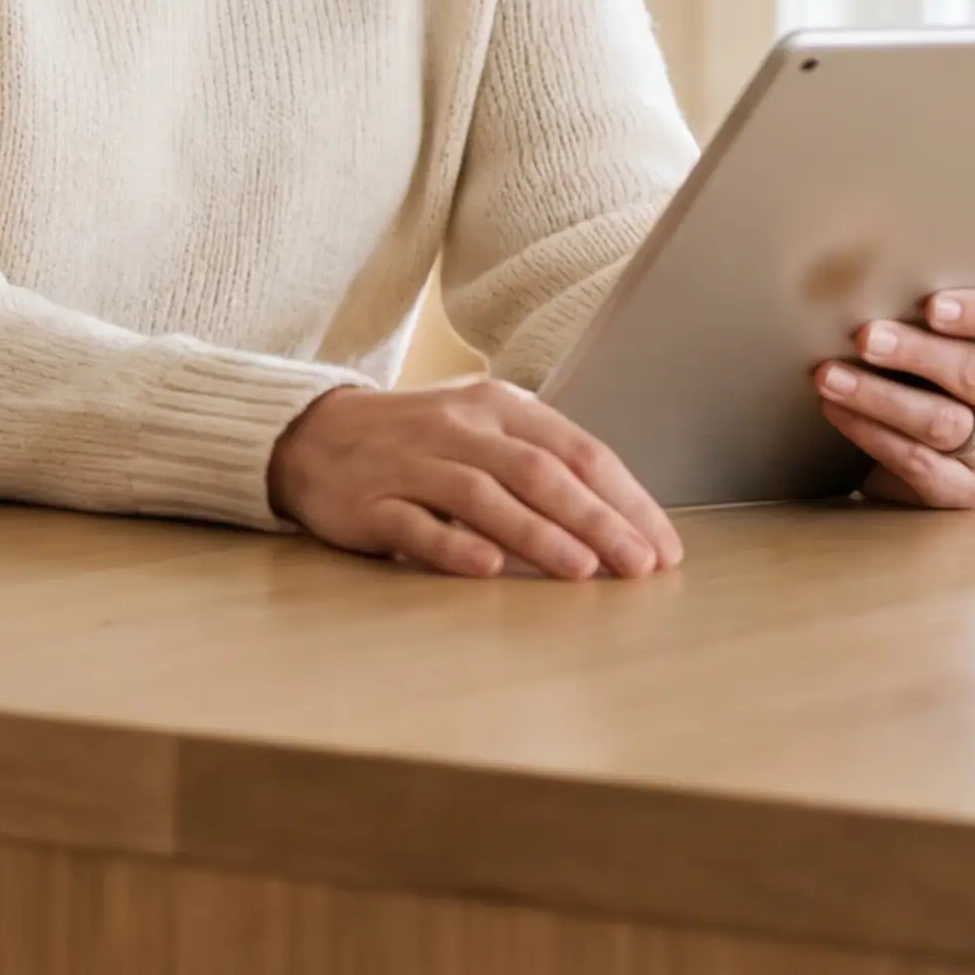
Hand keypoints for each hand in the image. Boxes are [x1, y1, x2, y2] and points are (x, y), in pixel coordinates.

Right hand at [266, 378, 680, 578]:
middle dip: (596, 520)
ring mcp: (410, 463)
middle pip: (538, 471)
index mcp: (498, 404)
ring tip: (583, 570)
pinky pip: (415, 523)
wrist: (311, 435)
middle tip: (639, 565)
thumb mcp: (484, 430)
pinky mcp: (368, 502)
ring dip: (537, 534)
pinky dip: (453, 545)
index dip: (625, 499)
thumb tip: (623, 522)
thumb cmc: (418, 442)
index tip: (663, 548)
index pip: (576, 450)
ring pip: (482, 495)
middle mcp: (458, 426)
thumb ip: (542, 464)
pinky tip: (488, 568)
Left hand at [811, 283, 974, 508]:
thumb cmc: (931, 353)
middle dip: (914, 353)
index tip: (930, 305)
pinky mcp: (968, 490)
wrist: (913, 426)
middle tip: (863, 336)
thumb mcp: (947, 312)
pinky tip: (838, 412)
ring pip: (943, 423)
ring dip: (879, 397)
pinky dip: (874, 437)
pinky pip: (922, 467)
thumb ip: (973, 269)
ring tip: (829, 375)